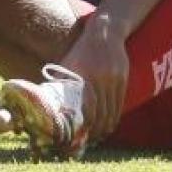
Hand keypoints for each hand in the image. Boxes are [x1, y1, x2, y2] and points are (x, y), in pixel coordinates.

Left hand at [60, 11, 129, 142]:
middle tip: (89, 139)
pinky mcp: (123, 79)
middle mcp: (100, 79)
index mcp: (84, 76)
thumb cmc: (81, 49)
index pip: (89, 110)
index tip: (80, 135)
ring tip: (99, 135)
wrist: (105, 31)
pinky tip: (110, 124)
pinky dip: (115, 117)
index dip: (86, 126)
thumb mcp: (68, 62)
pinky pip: (120, 104)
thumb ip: (60, 81)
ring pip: (112, 111)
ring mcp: (113, 79)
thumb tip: (48, 101)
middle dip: (96, 131)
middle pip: (102, 114)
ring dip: (106, 127)